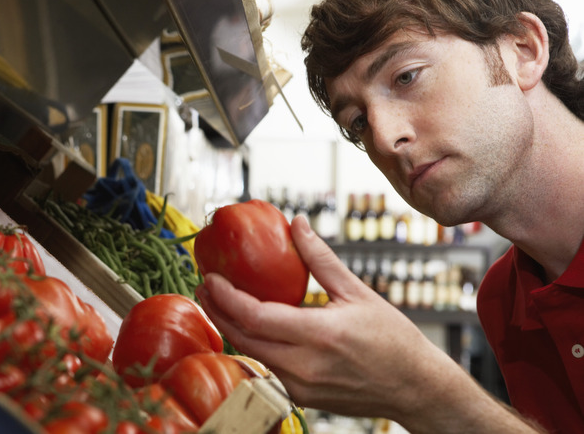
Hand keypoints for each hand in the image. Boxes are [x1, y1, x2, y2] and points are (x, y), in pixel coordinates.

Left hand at [196, 215, 472, 424]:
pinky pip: (267, 368)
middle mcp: (305, 365)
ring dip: (231, 329)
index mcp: (319, 334)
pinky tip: (248, 327)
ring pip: (251, 355)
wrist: (416, 388)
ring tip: (219, 304)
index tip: (211, 278)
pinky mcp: (302, 397)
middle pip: (243, 338)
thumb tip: (298, 223)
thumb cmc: (393, 340)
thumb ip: (320, 258)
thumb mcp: (357, 292)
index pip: (255, 316)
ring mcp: (302, 386)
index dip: (226, 297)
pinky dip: (253, 346)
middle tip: (206, 287)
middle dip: (218, 311)